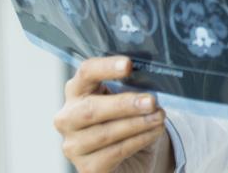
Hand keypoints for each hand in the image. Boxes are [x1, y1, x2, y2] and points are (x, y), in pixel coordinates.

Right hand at [54, 56, 173, 172]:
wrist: (130, 156)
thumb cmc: (127, 118)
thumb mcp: (128, 98)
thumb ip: (134, 86)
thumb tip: (153, 77)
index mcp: (78, 91)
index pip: (85, 73)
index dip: (106, 67)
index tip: (129, 64)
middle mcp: (68, 117)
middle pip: (91, 109)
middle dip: (124, 104)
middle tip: (151, 101)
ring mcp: (74, 145)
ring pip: (104, 133)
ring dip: (137, 124)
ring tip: (159, 117)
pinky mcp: (86, 168)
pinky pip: (114, 152)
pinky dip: (138, 140)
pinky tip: (154, 132)